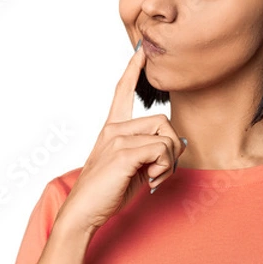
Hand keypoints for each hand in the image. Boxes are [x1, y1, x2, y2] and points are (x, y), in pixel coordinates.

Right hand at [57, 41, 186, 233]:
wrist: (83, 212)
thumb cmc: (108, 191)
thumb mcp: (134, 167)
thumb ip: (153, 151)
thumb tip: (179, 142)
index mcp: (112, 129)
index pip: (122, 92)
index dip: (132, 70)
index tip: (140, 51)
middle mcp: (113, 128)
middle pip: (162, 121)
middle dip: (171, 148)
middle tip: (159, 171)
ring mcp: (117, 139)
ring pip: (165, 136)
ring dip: (168, 161)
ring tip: (152, 176)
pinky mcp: (123, 153)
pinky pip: (162, 151)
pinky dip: (164, 168)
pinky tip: (150, 179)